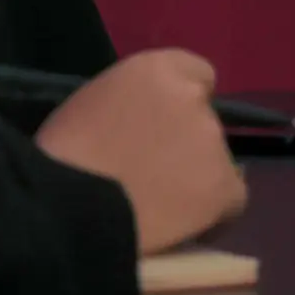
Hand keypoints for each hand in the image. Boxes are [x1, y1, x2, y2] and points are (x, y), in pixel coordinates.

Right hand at [30, 50, 248, 255]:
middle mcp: (192, 98)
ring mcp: (213, 142)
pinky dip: (212, 213)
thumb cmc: (63, 154)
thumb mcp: (92, 103)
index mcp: (155, 69)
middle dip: (183, 141)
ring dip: (194, 175)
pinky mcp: (225, 187)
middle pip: (204, 119)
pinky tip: (182, 224)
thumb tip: (144, 125)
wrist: (69, 205)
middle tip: (151, 170)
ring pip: (216, 160)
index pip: (195, 74)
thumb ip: (130, 103)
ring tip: (159, 204)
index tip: (160, 127)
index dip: (180, 103)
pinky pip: (231, 201)